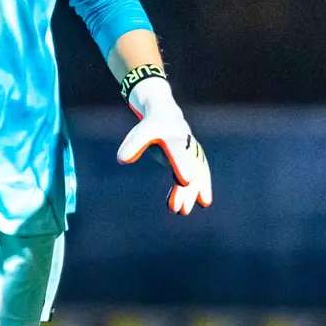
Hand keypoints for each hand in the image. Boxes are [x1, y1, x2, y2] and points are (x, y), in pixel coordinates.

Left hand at [116, 76, 211, 214]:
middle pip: (190, 167)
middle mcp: (186, 144)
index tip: (186, 181)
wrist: (165, 113)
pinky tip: (202, 202)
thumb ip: (132, 145)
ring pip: (198, 172)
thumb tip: (122, 160)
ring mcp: (192, 152)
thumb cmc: (150, 125)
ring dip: (194, 192)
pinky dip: (201, 187)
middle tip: (178, 210)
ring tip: (184, 211)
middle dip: (186, 189)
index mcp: (172, 136)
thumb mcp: (140, 133)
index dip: (182, 165)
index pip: (178, 152)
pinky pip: (201, 173)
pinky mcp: (193, 159)